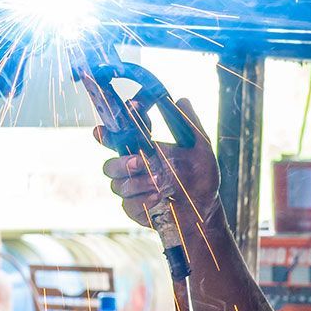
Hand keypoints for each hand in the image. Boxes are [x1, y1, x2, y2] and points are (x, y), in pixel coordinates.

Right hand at [96, 99, 218, 229]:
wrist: (207, 209)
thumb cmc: (202, 178)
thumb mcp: (200, 147)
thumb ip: (189, 123)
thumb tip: (181, 100)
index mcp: (143, 152)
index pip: (118, 141)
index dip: (106, 135)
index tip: (102, 131)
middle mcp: (134, 171)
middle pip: (109, 166)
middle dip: (121, 162)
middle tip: (141, 161)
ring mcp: (133, 192)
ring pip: (117, 185)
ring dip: (138, 183)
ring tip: (160, 183)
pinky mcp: (135, 210)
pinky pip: (128, 205)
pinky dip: (143, 200)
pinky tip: (159, 197)